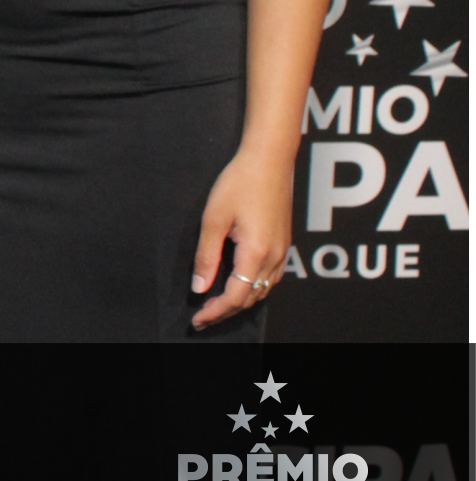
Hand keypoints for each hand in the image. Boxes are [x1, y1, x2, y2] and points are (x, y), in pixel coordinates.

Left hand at [191, 144, 294, 329]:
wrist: (269, 160)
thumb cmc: (238, 183)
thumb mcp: (213, 219)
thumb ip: (207, 256)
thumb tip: (200, 287)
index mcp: (257, 253)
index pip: (235, 296)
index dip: (215, 311)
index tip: (196, 319)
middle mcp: (275, 257)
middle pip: (251, 298)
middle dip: (226, 312)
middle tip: (202, 317)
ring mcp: (283, 251)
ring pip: (263, 290)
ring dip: (240, 302)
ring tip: (215, 306)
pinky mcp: (284, 244)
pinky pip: (271, 278)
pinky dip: (254, 289)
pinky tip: (238, 286)